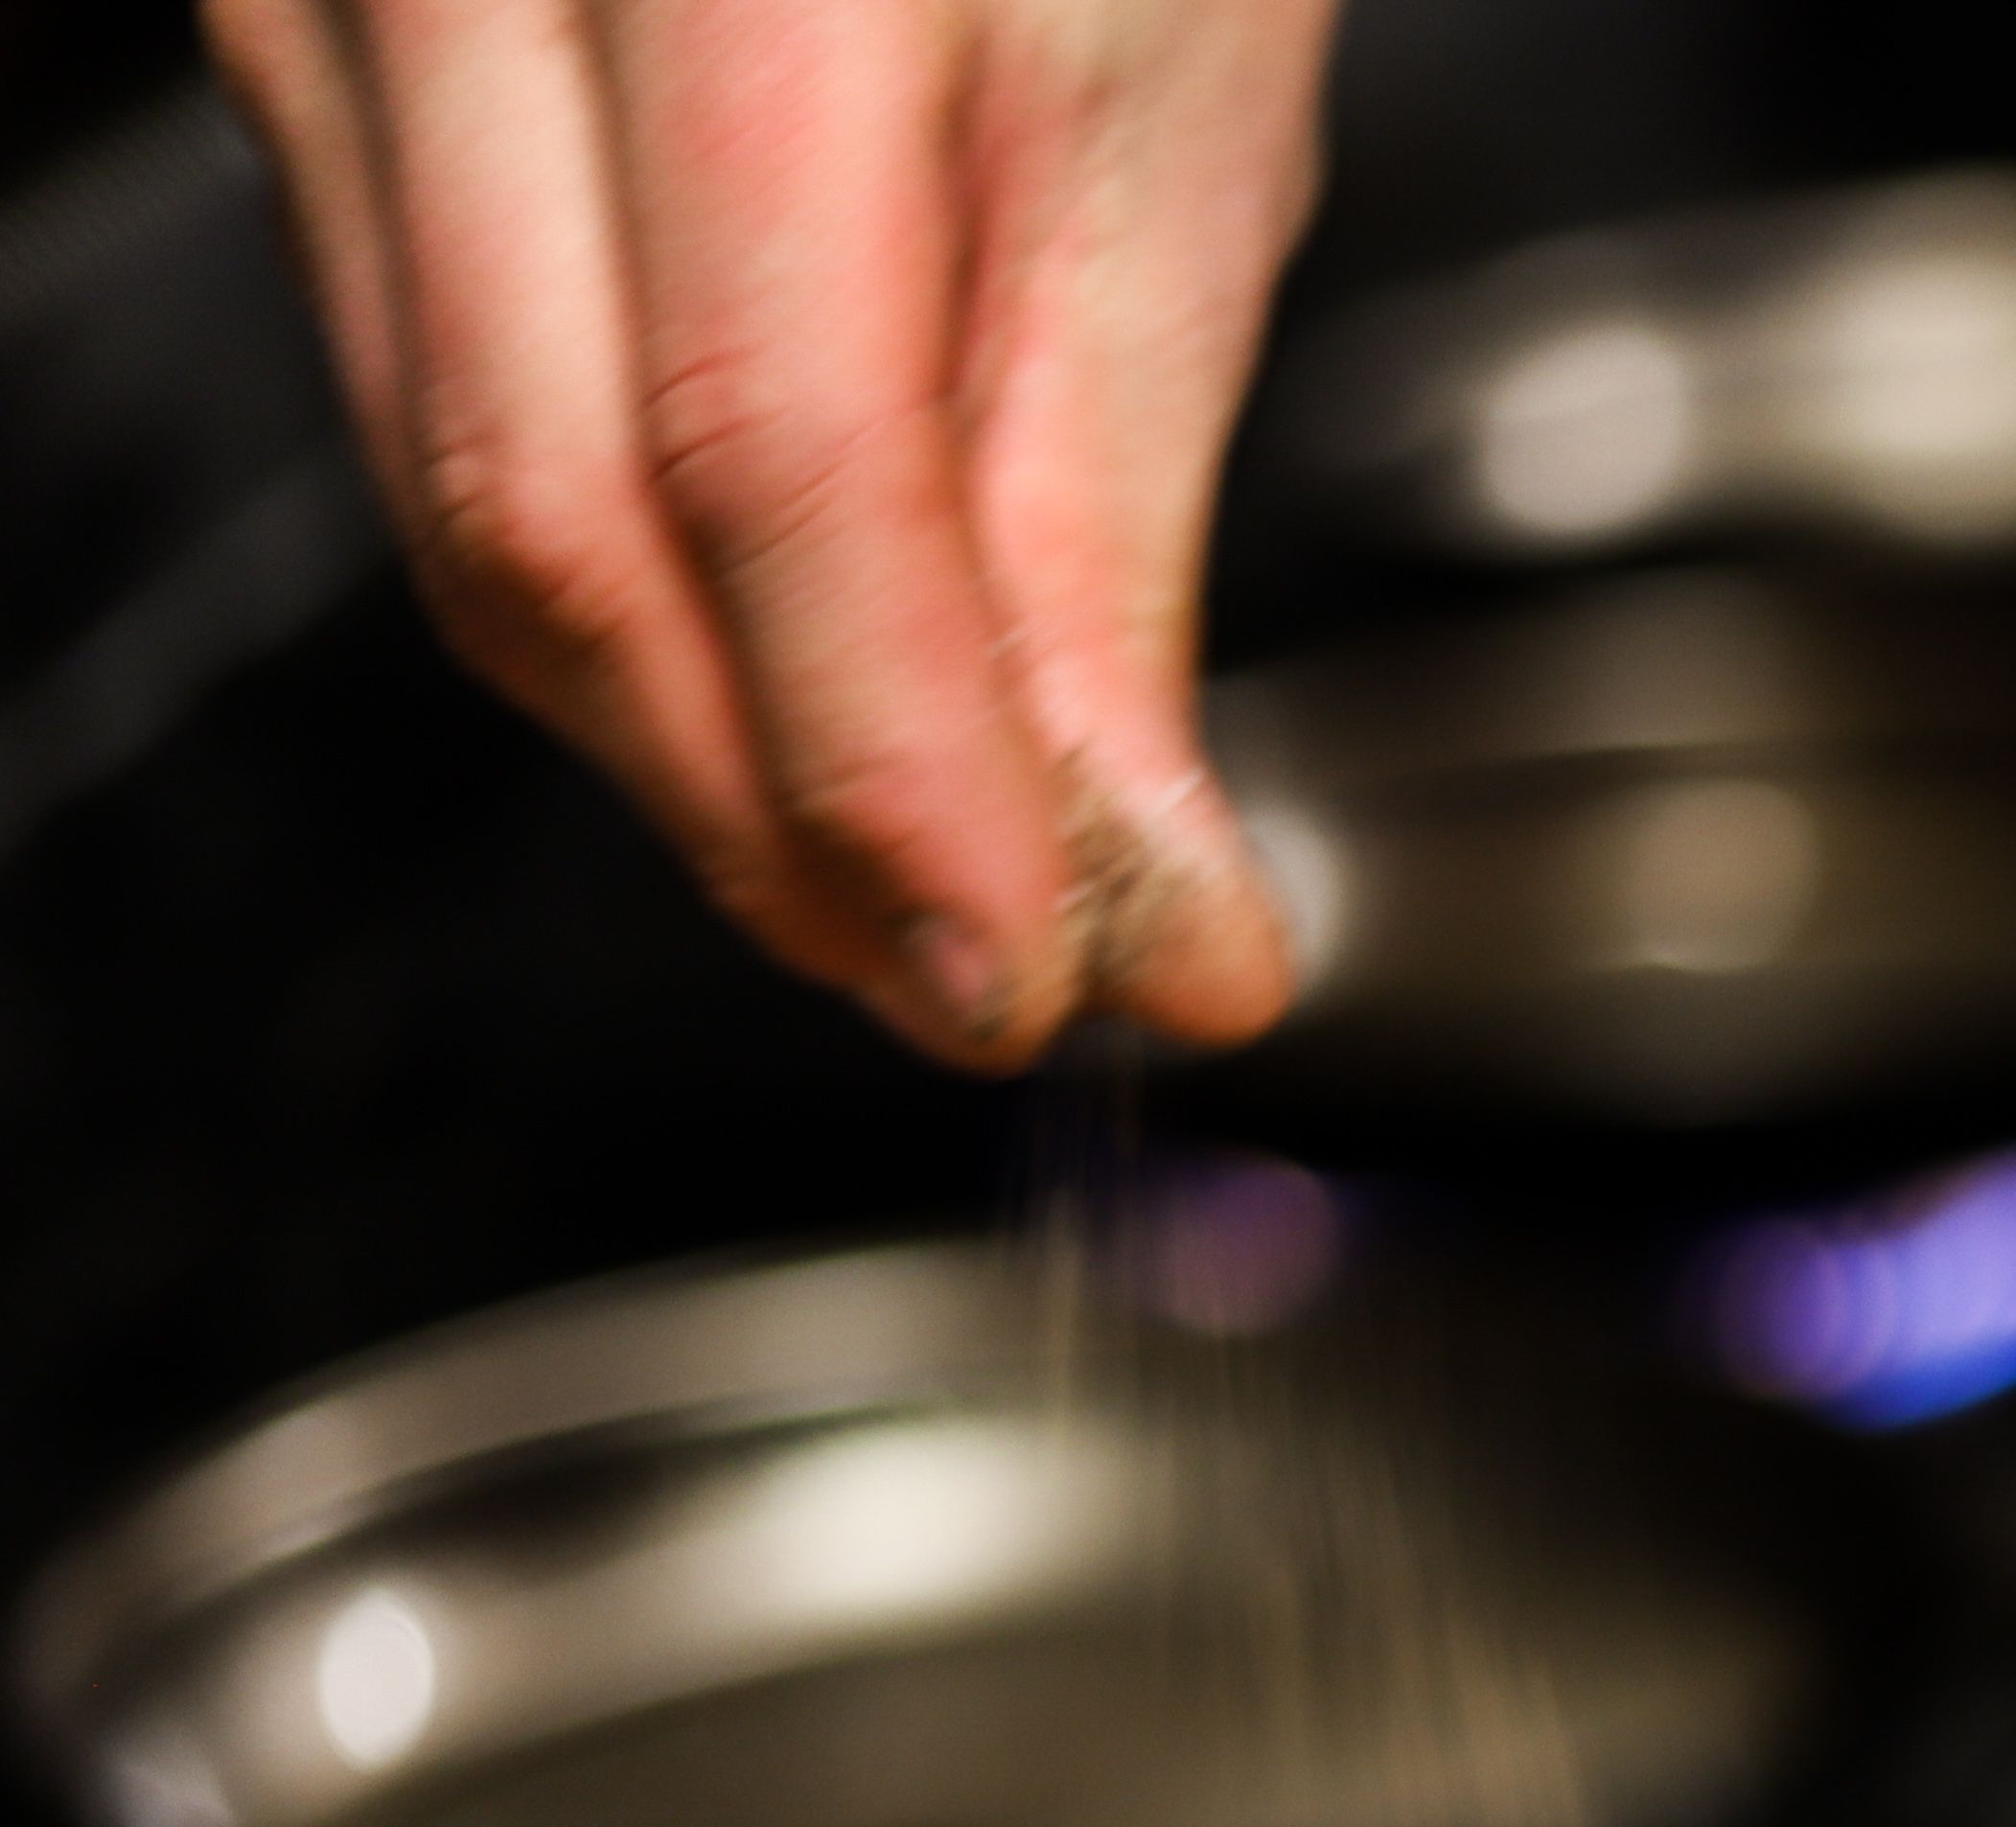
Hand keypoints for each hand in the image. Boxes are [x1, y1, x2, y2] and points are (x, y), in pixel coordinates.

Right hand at [206, 0, 1339, 1065]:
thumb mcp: (1162, 122)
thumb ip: (1111, 526)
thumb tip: (1152, 902)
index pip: (771, 460)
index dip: (893, 778)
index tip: (1039, 980)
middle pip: (557, 522)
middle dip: (776, 822)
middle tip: (979, 977)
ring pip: (459, 491)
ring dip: (687, 746)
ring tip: (905, 875)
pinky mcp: (289, 30)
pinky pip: (419, 380)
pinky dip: (603, 586)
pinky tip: (765, 676)